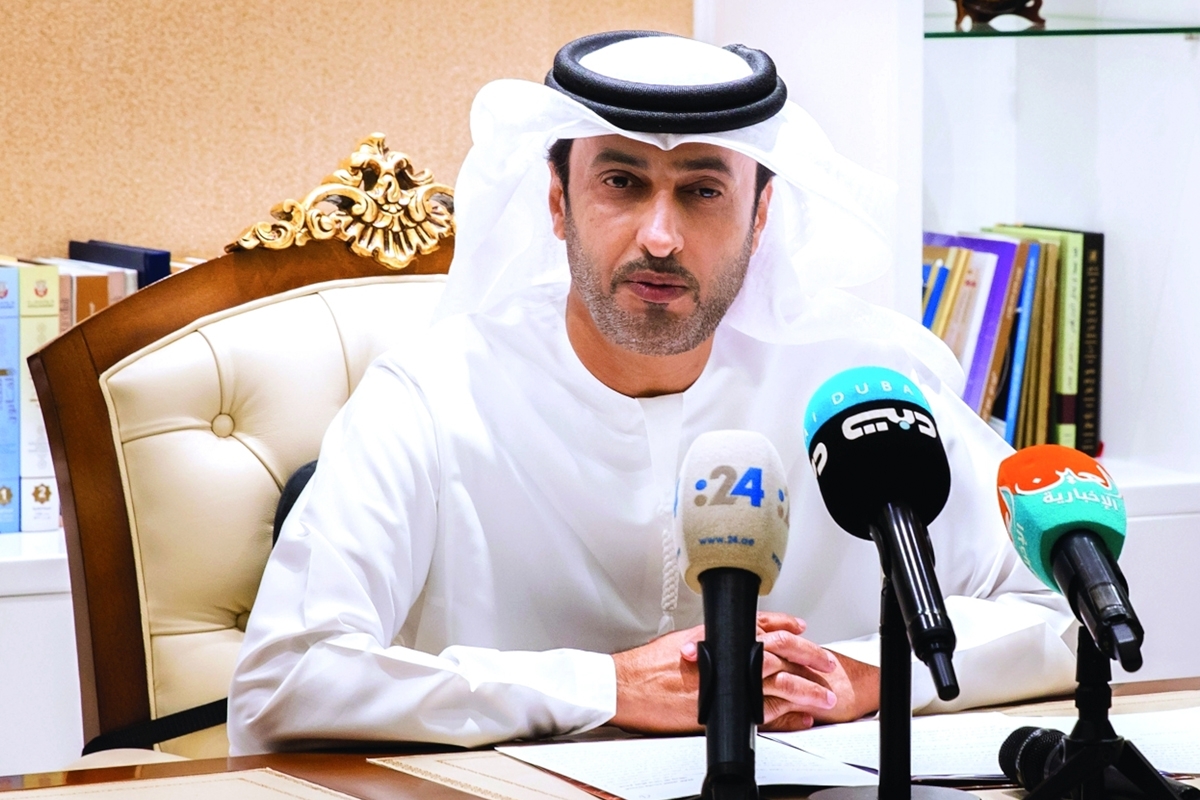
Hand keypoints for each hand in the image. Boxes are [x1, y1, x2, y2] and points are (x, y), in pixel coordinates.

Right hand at [610, 614, 879, 733]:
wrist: (630, 684)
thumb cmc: (651, 663)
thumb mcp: (685, 637)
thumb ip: (712, 637)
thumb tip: (727, 636)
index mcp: (721, 635)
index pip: (765, 626)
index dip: (789, 628)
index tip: (804, 630)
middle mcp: (729, 655)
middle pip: (782, 654)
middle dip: (809, 658)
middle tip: (827, 664)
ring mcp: (730, 682)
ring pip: (781, 684)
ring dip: (807, 690)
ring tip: (825, 696)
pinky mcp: (725, 708)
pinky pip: (765, 712)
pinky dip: (788, 715)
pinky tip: (801, 717)